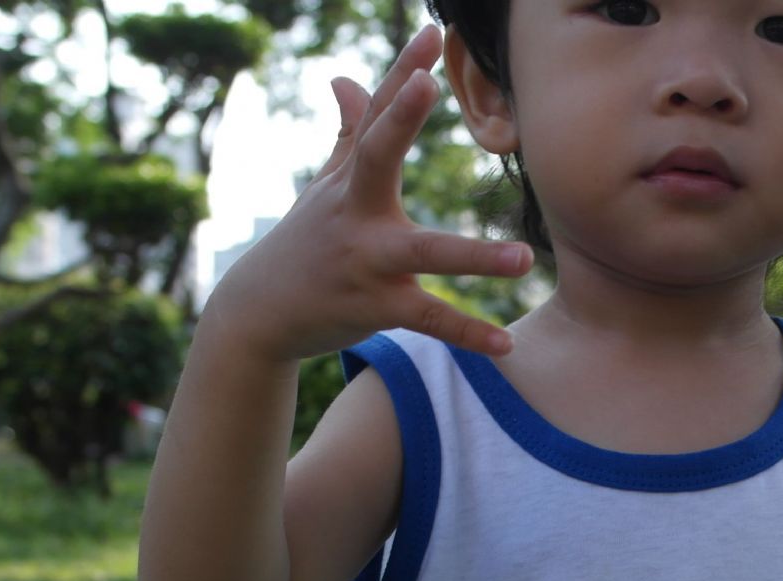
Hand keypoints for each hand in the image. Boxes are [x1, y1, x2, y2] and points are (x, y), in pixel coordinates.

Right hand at [206, 23, 531, 363]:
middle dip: (399, 120)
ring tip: (524, 257)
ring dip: (473, 257)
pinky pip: (428, 320)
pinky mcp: (375, 308)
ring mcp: (366, 261)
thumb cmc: (305, 242)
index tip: (431, 34)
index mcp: (350, 178)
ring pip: (423, 254)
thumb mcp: (324, 187)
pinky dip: (467, 333)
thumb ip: (348, 134)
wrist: (259, 314)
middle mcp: (355, 212)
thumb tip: (345, 76)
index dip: (402, 72)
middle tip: (429, 84)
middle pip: (377, 157)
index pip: (378, 114)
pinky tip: (506, 345)